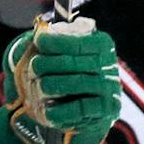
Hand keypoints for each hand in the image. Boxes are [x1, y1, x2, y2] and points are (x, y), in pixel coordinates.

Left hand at [0, 17, 120, 143]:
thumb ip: (54, 41)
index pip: (77, 41)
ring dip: (53, 84)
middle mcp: (109, 64)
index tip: (38, 41)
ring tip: (39, 85)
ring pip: (77, 83)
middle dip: (49, 63)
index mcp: (102, 44)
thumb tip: (40, 33)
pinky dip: (61, 110)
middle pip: (74, 62)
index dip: (56, 41)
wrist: (88, 105)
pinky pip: (81, 109)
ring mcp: (109, 87)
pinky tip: (47, 110)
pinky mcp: (107, 108)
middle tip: (33, 67)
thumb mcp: (65, 51)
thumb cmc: (71, 71)